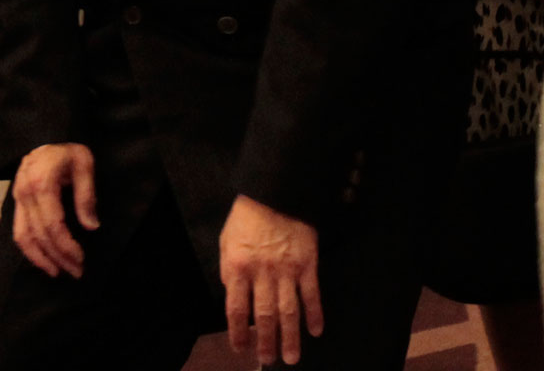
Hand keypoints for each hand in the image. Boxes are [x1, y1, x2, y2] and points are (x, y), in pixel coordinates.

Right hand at [11, 143, 99, 277]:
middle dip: (58, 257)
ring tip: (58, 272)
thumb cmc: (67, 149)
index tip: (81, 259)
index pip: (52, 224)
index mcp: (42, 183)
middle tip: (76, 271)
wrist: (44, 134)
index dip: (66, 245)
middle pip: (39, 234)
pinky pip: (18, 231)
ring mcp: (17, 199)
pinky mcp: (16, 203)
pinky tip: (44, 259)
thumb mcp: (84, 164)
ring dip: (40, 259)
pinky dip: (30, 249)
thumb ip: (86, 195)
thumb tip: (91, 227)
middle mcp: (25, 193)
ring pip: (23, 237)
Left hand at [221, 194, 321, 366]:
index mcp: (238, 267)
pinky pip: (312, 293)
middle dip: (266, 342)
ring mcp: (287, 269)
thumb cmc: (248, 216)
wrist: (277, 190)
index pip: (236, 309)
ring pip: (288, 310)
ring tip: (291, 357)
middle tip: (269, 360)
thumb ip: (229, 270)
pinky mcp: (308, 263)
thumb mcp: (227, 241)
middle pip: (264, 316)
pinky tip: (315, 330)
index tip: (241, 349)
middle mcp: (262, 273)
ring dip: (290, 336)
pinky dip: (314, 314)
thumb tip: (233, 296)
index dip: (238, 333)